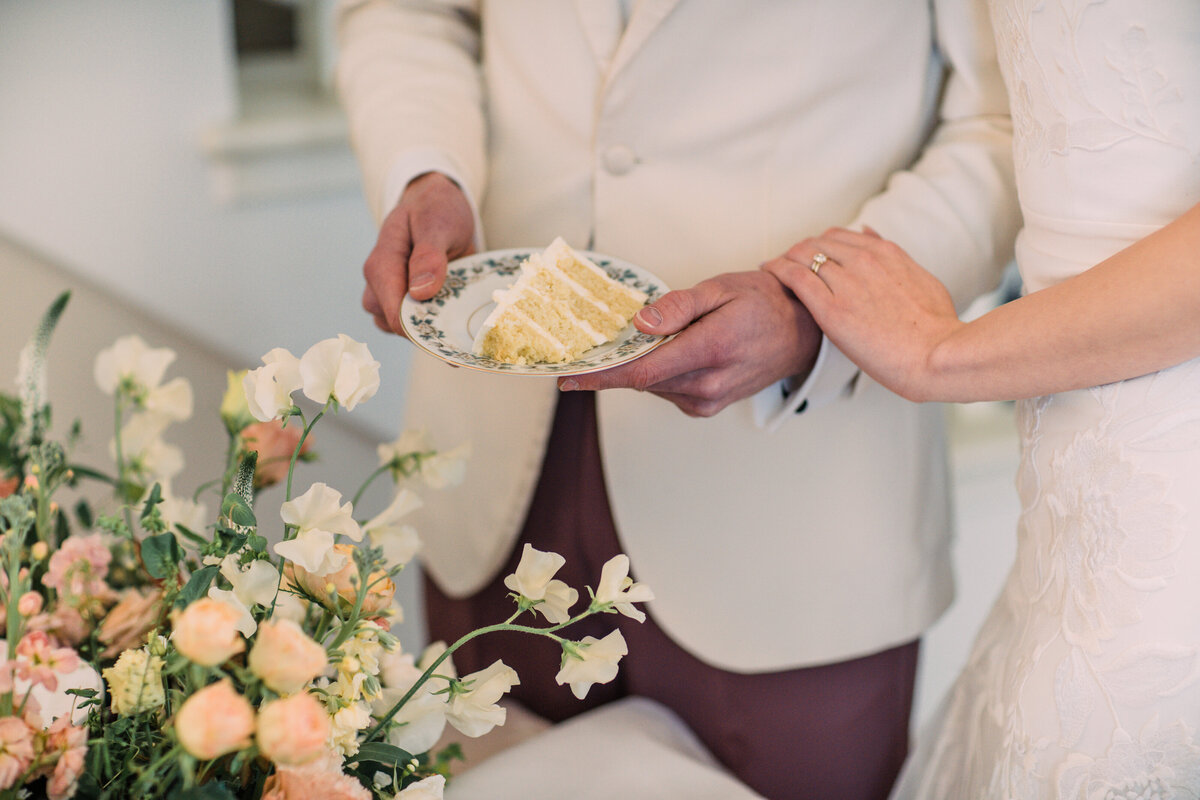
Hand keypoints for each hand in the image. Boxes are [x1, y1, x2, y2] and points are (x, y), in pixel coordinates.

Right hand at [361, 172, 475, 334]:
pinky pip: (412, 325)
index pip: (391, 310)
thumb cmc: (436, 209)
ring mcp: (389, 294)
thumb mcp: (437, 222)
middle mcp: (378, 283)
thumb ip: (429, 255)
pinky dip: (433, 325)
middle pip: (393, 324)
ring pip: (401, 329)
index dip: (417, 325)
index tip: (448, 328)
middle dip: (425, 327)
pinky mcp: (403, 302)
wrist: (438, 205)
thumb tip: (420, 292)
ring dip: (429, 327)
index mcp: (381, 263)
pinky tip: (453, 314)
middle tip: (459, 316)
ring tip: (456, 310)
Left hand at [559, 270, 821, 416]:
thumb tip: (640, 324)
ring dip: (638, 367)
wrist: (800, 333)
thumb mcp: (721, 289)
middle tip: (589, 348)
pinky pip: (667, 390)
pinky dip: (657, 373)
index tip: (569, 377)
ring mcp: (708, 399)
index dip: (601, 376)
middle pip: (642, 381)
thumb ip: (678, 306)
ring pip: (653, 386)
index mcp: (710, 350)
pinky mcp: (707, 406)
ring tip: (639, 340)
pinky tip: (665, 352)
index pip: (643, 372)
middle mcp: (708, 384)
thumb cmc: (763, 304)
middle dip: (613, 366)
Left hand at [762, 228, 962, 401]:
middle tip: (785, 262)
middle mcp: (864, 261)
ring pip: (802, 255)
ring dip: (784, 258)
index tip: (809, 254)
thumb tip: (870, 233)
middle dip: (798, 250)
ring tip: (773, 267)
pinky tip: (768, 270)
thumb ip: (894, 256)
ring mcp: (847, 283)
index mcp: (887, 253)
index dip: (819, 244)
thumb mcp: (921, 278)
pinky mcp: (831, 309)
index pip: (840, 236)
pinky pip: (795, 277)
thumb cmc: (935, 327)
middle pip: (817, 242)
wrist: (937, 355)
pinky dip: (777, 269)